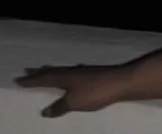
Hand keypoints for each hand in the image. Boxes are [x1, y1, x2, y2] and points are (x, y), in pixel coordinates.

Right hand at [16, 64, 130, 117]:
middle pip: (52, 71)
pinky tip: (68, 77)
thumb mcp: (73, 102)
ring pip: (62, 71)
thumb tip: (45, 111)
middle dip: (39, 72)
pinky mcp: (93, 74)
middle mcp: (72, 71)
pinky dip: (64, 75)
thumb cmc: (95, 92)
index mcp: (65, 76)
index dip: (32, 80)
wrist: (122, 82)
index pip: (44, 78)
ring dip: (51, 72)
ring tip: (43, 72)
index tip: (19, 79)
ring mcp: (84, 71)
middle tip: (27, 71)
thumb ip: (59, 107)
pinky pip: (72, 73)